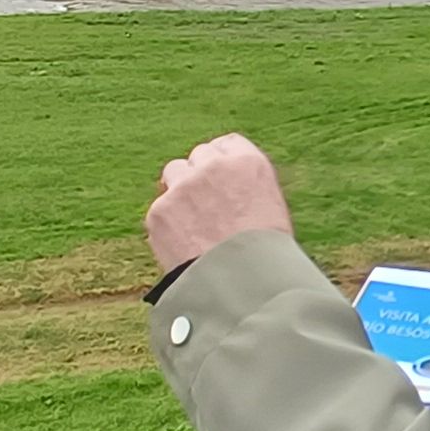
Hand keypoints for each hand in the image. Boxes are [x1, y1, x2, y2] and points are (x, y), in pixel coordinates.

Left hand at [146, 134, 294, 272]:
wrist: (243, 285)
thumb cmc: (266, 257)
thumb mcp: (270, 210)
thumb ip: (247, 189)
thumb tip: (229, 193)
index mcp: (249, 162)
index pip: (227, 144)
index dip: (222, 162)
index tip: (220, 179)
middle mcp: (214, 166)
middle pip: (198, 157)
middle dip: (200, 176)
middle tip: (206, 206)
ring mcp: (183, 186)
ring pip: (173, 174)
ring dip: (180, 192)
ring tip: (193, 225)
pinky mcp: (159, 210)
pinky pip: (159, 209)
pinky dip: (168, 226)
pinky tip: (184, 246)